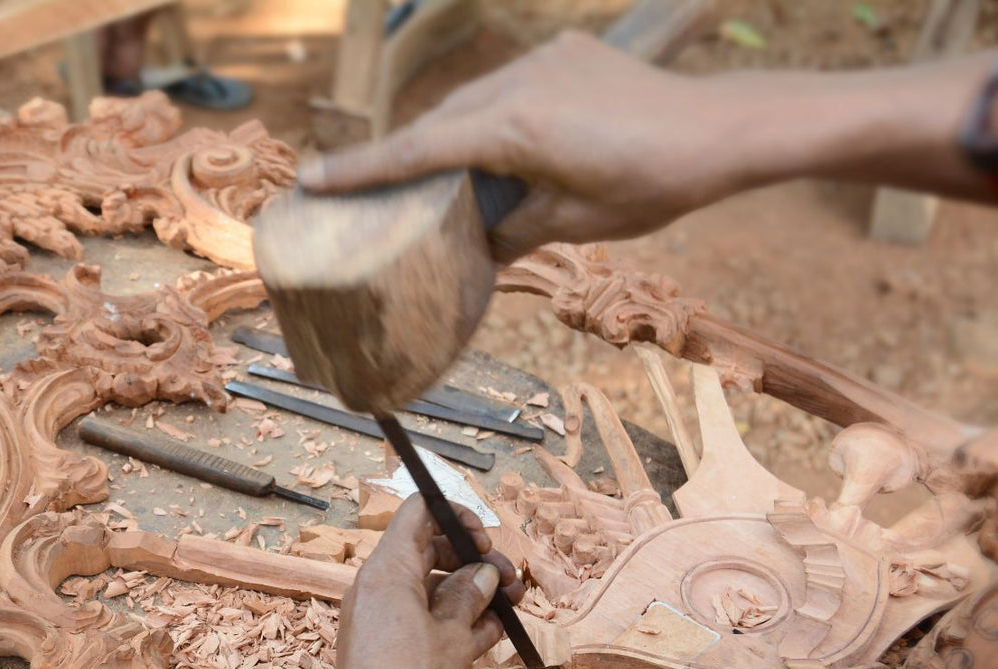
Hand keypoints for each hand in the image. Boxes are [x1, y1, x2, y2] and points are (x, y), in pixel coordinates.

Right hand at [299, 31, 738, 258]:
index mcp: (516, 130)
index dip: (363, 169)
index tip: (312, 177)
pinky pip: (507, 84)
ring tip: (440, 176)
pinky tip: (502, 145)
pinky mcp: (565, 53)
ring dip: (450, 134)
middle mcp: (520, 84)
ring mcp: (543, 61)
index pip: (420, 151)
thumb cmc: (654, 182)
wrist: (723, 128)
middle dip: (404, 154)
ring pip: (471, 100)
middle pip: (438, 121)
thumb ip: (514, 231)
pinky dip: (491, 115)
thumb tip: (480, 247)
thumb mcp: (576, 224)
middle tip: (367, 189)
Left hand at [322, 496, 524, 668]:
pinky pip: (428, 626)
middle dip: (474, 561)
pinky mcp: (390, 656)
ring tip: (513, 606)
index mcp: (385, 573)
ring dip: (474, 595)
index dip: (455, 516)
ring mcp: (383, 625)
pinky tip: (495, 633)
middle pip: (429, 554)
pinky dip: (459, 625)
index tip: (486, 540)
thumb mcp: (452, 637)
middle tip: (512, 579)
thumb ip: (469, 598)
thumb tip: (482, 574)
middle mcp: (378, 592)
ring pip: (433, 593)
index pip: (417, 515)